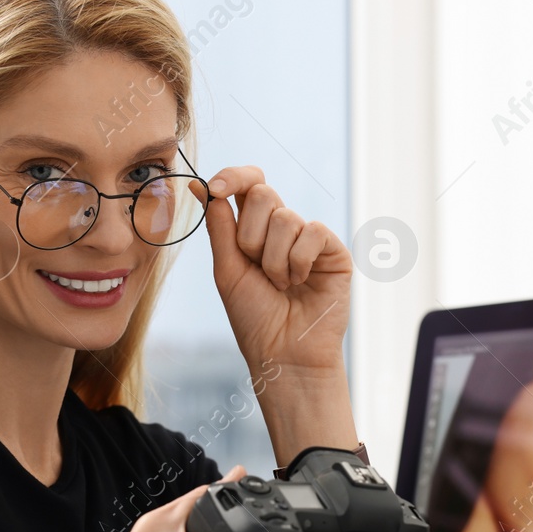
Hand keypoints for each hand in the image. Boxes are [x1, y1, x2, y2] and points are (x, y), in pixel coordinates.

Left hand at [188, 169, 352, 375]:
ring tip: (281, 286)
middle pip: (263, 193)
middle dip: (250, 235)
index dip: (233, 177)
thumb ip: (219, 226)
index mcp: (254, 230)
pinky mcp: (333, 251)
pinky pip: (313, 232)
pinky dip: (298, 262)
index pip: (246, 184)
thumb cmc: (254, 318)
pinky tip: (302, 283)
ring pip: (285, 217)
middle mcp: (282, 229)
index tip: (215, 188)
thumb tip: (199, 187)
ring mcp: (309, 239)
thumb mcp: (227, 270)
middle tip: (256, 267)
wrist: (283, 354)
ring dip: (273, 260)